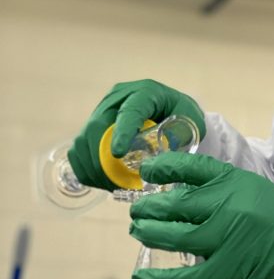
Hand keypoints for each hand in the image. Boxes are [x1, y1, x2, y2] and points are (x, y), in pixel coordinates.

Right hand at [67, 80, 205, 190]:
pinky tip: (100, 182)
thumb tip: (166, 157)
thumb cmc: (182, 116)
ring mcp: (102, 111)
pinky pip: (79, 149)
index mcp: (145, 93)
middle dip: (102, 159)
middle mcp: (118, 98)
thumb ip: (182, 135)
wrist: (171, 111)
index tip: (119, 153)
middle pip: (97, 127)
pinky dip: (86, 168)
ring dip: (92, 167)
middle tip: (115, 183)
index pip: (129, 111)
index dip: (122, 132)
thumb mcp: (191, 122)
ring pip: (83, 140)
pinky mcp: (93, 126)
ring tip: (110, 185)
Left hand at [128, 153, 273, 278]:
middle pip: (176, 203)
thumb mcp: (259, 194)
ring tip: (139, 230)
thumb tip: (185, 197)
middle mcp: (230, 205)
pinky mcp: (227, 272)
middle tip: (138, 209)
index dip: (164, 167)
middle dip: (150, 207)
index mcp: (239, 182)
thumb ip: (225, 193)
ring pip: (174, 236)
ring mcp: (227, 239)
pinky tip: (143, 276)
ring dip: (150, 233)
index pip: (192, 167)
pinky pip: (184, 277)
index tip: (148, 169)